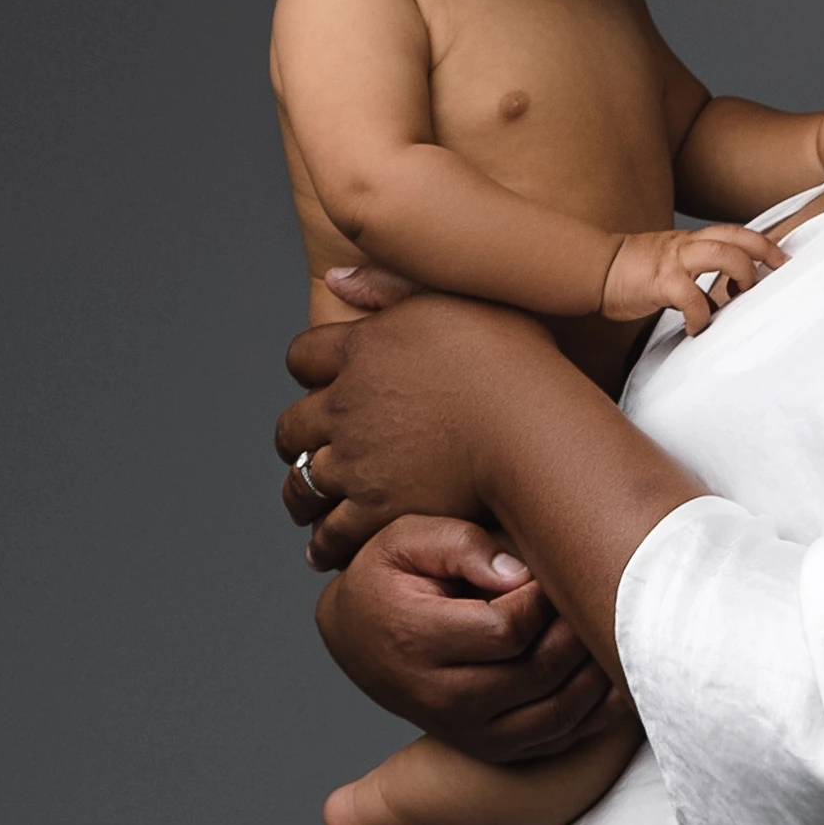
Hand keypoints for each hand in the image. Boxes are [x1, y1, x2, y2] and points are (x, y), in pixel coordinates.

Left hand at [280, 279, 544, 548]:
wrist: (532, 425)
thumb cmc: (514, 360)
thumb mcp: (452, 298)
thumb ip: (390, 286)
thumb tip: (335, 275)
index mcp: (362, 348)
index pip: (302, 356)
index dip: (308, 371)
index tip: (320, 384)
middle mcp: (347, 404)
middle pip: (291, 424)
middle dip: (295, 436)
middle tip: (307, 447)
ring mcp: (357, 460)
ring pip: (301, 480)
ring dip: (302, 491)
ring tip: (309, 502)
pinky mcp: (376, 508)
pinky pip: (331, 530)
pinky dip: (325, 542)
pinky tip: (325, 549)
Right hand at [317, 519, 621, 761]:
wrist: (355, 639)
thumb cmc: (386, 579)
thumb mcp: (405, 540)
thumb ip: (460, 545)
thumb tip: (520, 572)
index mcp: (418, 641)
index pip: (508, 629)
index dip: (542, 599)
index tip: (549, 574)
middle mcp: (442, 697)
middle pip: (538, 673)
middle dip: (575, 633)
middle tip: (591, 597)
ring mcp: (468, 731)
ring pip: (555, 715)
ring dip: (595, 676)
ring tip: (607, 633)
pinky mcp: (490, 747)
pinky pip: (556, 741)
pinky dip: (595, 715)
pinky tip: (615, 680)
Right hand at [599, 225, 787, 334]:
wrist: (596, 269)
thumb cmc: (633, 272)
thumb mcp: (672, 267)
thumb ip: (699, 279)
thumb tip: (722, 304)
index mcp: (691, 241)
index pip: (735, 232)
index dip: (763, 244)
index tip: (783, 261)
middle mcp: (686, 245)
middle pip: (736, 238)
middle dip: (762, 257)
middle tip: (772, 279)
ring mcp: (674, 261)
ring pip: (722, 255)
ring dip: (740, 277)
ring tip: (737, 299)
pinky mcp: (660, 282)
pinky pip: (691, 297)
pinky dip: (701, 316)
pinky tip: (697, 328)